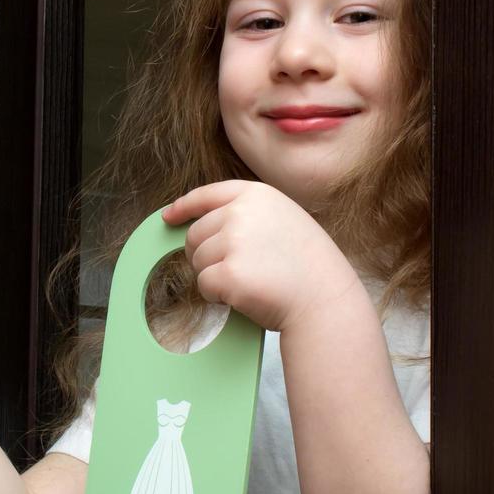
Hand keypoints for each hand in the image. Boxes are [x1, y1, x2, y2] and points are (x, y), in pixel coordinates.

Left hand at [161, 180, 362, 331]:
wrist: (324, 299)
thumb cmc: (307, 266)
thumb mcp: (284, 219)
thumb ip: (248, 214)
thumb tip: (208, 224)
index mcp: (256, 195)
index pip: (207, 194)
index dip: (184, 206)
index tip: (169, 216)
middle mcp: (240, 212)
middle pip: (195, 233)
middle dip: (206, 254)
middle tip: (235, 269)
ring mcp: (233, 241)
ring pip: (197, 260)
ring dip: (213, 275)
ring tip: (248, 281)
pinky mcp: (227, 272)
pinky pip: (203, 284)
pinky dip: (216, 296)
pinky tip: (244, 295)